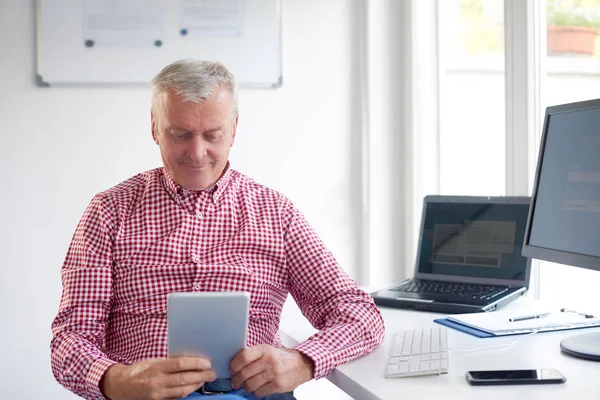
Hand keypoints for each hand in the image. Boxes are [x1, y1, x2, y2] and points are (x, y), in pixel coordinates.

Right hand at [100, 356, 215, 399]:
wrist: (121, 386)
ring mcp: (158, 394)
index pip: (180, 364)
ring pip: (182, 391)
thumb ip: (169, 361)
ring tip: (205, 380)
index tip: (207, 363)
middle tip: (212, 373)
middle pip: (184, 379)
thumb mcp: (153, 361)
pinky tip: (194, 388)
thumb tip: (189, 359)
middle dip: (201, 376)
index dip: (196, 364)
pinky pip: (176, 398)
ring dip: (196, 385)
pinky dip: (187, 393)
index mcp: (156, 368)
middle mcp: (157, 382)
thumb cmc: (139, 370)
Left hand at [230, 345, 313, 396]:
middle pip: (244, 373)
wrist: (303, 365)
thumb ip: (254, 355)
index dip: (234, 365)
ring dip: (245, 387)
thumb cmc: (284, 358)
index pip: (243, 357)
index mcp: (265, 349)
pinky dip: (255, 392)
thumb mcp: (269, 350)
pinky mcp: (278, 385)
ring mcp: (274, 374)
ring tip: (247, 385)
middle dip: (236, 380)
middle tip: (235, 381)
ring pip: (250, 385)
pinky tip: (257, 388)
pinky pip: (259, 392)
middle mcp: (269, 361)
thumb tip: (236, 365)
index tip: (232, 370)